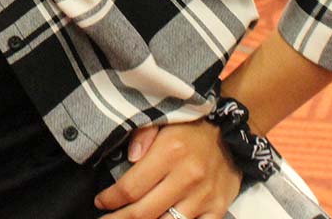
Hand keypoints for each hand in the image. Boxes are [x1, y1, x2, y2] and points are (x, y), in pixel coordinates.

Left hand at [94, 119, 240, 218]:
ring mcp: (204, 197)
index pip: (130, 188)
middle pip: (144, 213)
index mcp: (170, 153)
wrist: (231, 134)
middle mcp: (187, 177)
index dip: (110, 199)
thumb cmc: (190, 129)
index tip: (100, 202)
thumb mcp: (164, 121)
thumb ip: (142, 135)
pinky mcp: (217, 209)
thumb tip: (128, 158)